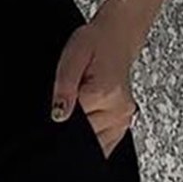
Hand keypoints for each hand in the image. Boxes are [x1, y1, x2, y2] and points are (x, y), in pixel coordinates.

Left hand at [50, 16, 138, 158]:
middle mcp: (118, 111)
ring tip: (82, 101)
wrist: (116, 36)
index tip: (59, 102)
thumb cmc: (94, 42)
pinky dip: (93, 135)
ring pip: (96, 145)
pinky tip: (88, 115)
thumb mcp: (72, 56)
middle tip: (70, 98)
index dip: (59, 115)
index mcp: (103, 94)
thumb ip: (64, 86)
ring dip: (83, 131)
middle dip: (71, 124)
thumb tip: (58, 115)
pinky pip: (105, 142)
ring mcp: (124, 119)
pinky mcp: (124, 123)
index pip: (74, 123)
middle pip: (85, 137)